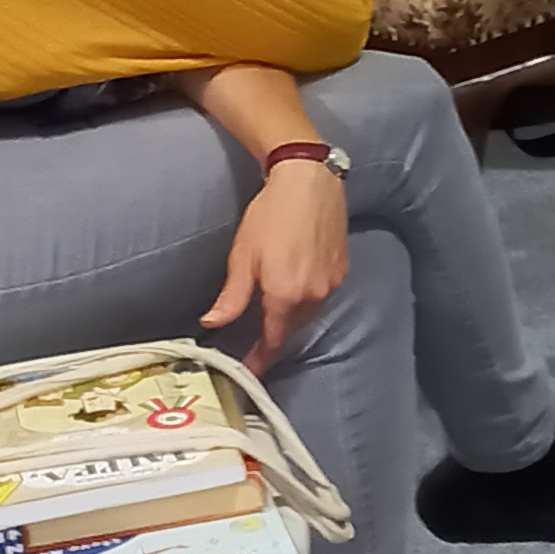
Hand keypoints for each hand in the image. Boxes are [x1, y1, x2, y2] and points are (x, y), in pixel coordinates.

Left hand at [200, 158, 347, 370]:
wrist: (308, 182)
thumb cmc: (271, 215)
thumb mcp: (242, 257)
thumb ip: (231, 298)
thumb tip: (212, 324)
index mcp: (285, 297)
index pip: (273, 342)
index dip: (261, 359)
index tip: (250, 371)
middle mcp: (313, 296)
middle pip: (291, 329)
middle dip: (274, 336)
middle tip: (255, 340)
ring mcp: (331, 283)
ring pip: (308, 313)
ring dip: (290, 316)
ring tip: (273, 310)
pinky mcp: (342, 269)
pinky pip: (321, 295)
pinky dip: (306, 298)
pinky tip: (295, 284)